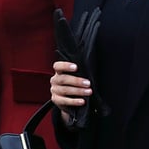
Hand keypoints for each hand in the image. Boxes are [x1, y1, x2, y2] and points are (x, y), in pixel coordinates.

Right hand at [54, 8, 108, 127]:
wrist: (72, 99)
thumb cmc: (79, 81)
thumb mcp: (81, 72)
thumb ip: (84, 64)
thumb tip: (93, 47)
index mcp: (60, 70)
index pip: (58, 65)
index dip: (66, 65)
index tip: (76, 67)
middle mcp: (55, 79)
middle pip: (62, 79)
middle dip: (76, 81)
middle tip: (88, 83)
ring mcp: (54, 90)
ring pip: (64, 90)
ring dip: (77, 91)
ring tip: (88, 92)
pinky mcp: (56, 101)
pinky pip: (64, 101)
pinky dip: (74, 101)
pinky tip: (83, 101)